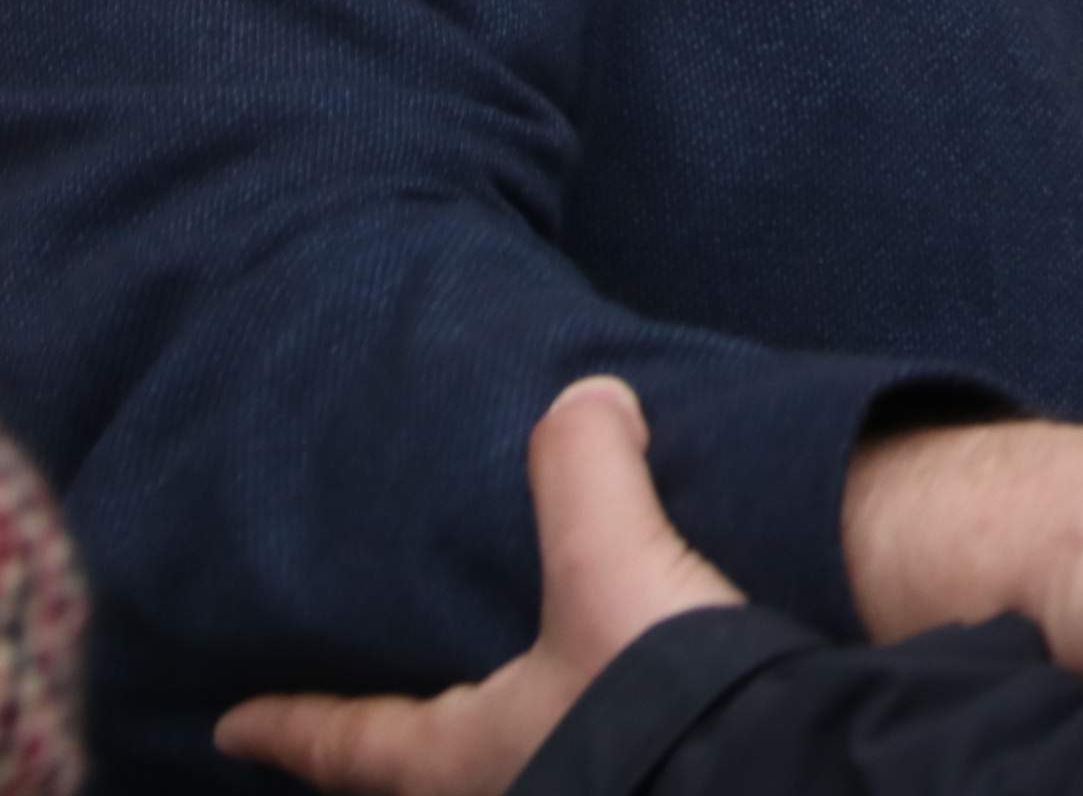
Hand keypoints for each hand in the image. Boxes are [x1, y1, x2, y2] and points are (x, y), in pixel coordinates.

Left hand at [216, 378, 744, 795]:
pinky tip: (606, 710)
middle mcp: (507, 790)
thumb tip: (586, 399)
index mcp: (458, 758)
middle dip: (391, 744)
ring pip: (505, 772)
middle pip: (419, 775)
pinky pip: (587, 764)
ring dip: (493, 745)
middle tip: (362, 715)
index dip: (291, 727)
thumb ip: (585, 472)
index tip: (231, 728)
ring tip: (495, 706)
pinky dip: (575, 738)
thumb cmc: (655, 696)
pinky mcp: (652, 787)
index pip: (349, 743)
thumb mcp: (608, 565)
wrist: (778, 772)